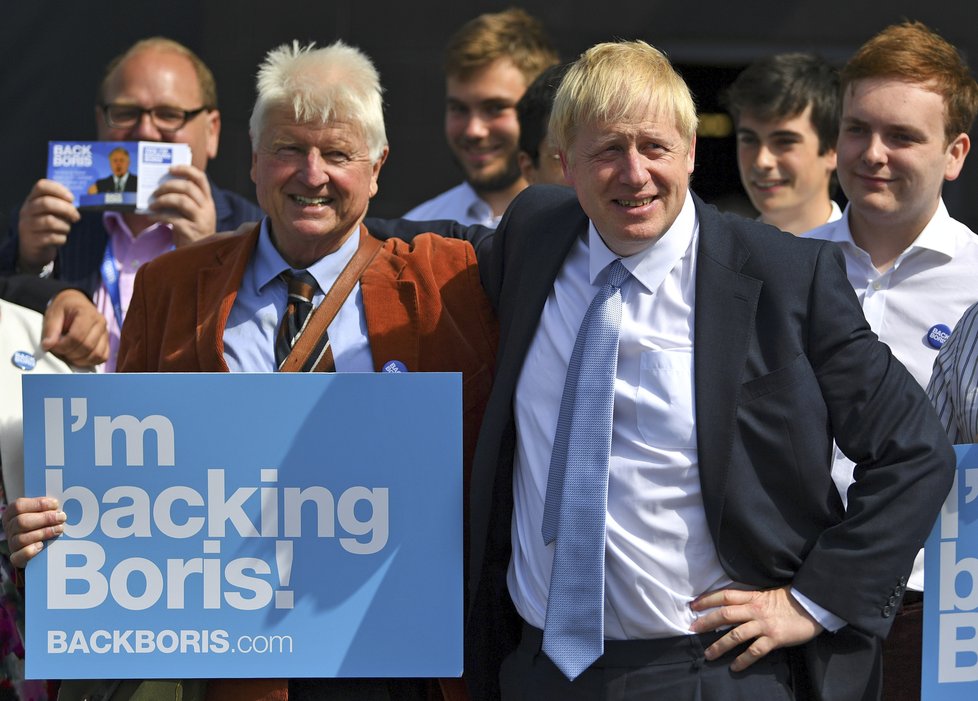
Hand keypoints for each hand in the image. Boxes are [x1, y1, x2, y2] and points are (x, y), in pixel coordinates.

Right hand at [2, 497, 65, 567]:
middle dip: (45, 518)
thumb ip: (46, 508)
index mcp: (11, 514)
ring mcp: (12, 543)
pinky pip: (19, 556)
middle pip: (21, 521)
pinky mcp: (16, 557)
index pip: (19, 506)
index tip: (56, 504)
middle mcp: (9, 528)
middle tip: (62, 517)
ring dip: (44, 533)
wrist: (33, 547)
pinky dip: (30, 550)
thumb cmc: (38, 525)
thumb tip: (59, 505)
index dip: (38, 504)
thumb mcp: (39, 513)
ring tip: (59, 529)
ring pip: (22, 538)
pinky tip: (42, 546)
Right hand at [17, 179, 79, 271]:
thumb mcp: (51, 212)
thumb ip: (62, 204)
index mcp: (33, 199)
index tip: (72, 198)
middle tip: (76, 217)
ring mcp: (27, 225)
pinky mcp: (32, 240)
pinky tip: (62, 238)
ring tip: (67, 228)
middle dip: (66, 209)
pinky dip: (62, 238)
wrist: (34, 247)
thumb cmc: (48, 225)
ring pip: (50, 221)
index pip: (41, 186)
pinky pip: (51, 237)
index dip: (58, 189)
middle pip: (46, 203)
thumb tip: (81, 203)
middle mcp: (27, 210)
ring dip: (65, 226)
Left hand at [42, 289, 108, 366]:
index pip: (77, 336)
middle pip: (87, 347)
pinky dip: (90, 361)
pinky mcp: (106, 342)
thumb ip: (50, 329)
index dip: (63, 346)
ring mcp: (105, 333)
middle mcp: (100, 323)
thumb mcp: (53, 313)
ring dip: (79, 359)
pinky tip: (78, 357)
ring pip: (96, 354)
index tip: (52, 346)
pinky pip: (102, 357)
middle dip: (69, 353)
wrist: (75, 303)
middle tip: (58, 350)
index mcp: (87, 313)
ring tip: (67, 353)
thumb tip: (48, 345)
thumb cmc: (64, 308)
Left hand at [146, 164, 216, 246]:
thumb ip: (184, 200)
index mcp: (208, 201)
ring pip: (182, 201)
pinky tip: (151, 217)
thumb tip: (161, 187)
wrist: (199, 255)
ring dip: (163, 200)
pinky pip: (173, 219)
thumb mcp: (193, 214)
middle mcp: (207, 208)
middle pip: (189, 187)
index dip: (186, 170)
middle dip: (168, 186)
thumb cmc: (191, 231)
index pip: (200, 178)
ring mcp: (201, 220)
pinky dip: (159, 216)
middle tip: (155, 191)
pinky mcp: (192, 231)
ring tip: (152, 204)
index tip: (170, 169)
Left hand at [689, 585, 822, 670]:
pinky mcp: (775, 638)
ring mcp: (764, 624)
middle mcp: (755, 609)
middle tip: (692, 630)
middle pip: (725, 614)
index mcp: (752, 596)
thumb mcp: (766, 594)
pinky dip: (743, 660)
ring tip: (708, 654)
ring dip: (719, 645)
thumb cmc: (789, 600)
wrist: (812, 605)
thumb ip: (749, 599)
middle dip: (706, 622)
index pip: (724, 596)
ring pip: (736, 635)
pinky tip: (734, 667)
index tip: (693, 605)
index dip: (707, 599)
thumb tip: (730, 605)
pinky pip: (755, 651)